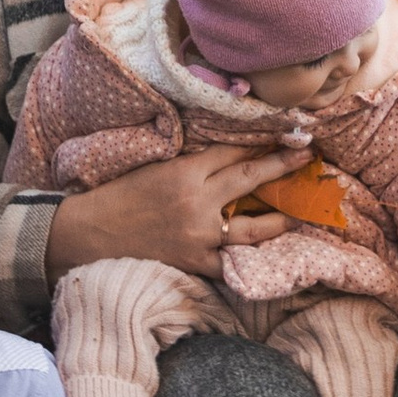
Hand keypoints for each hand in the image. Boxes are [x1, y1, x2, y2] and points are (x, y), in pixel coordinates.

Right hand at [45, 140, 304, 285]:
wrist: (88, 235)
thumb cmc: (118, 196)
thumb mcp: (155, 166)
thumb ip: (192, 163)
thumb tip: (231, 154)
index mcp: (184, 172)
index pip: (232, 152)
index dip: (261, 141)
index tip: (285, 133)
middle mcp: (196, 203)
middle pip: (250, 178)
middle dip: (282, 166)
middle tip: (308, 155)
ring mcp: (199, 236)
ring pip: (253, 227)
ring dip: (281, 216)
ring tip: (301, 210)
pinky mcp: (196, 262)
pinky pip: (232, 260)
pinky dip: (249, 254)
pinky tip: (268, 249)